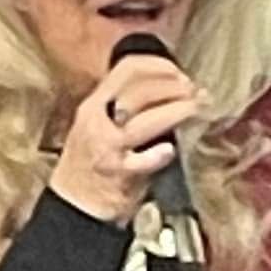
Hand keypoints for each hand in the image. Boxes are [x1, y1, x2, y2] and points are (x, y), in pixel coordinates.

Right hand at [50, 53, 206, 225]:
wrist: (73, 205)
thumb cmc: (91, 164)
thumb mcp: (98, 125)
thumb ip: (125, 106)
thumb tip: (170, 89)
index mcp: (95, 105)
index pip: (127, 69)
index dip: (158, 65)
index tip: (179, 72)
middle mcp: (99, 122)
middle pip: (141, 91)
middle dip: (174, 88)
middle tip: (194, 93)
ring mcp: (108, 148)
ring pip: (146, 121)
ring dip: (177, 112)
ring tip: (196, 110)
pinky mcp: (118, 175)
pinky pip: (143, 160)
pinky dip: (160, 154)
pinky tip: (170, 151)